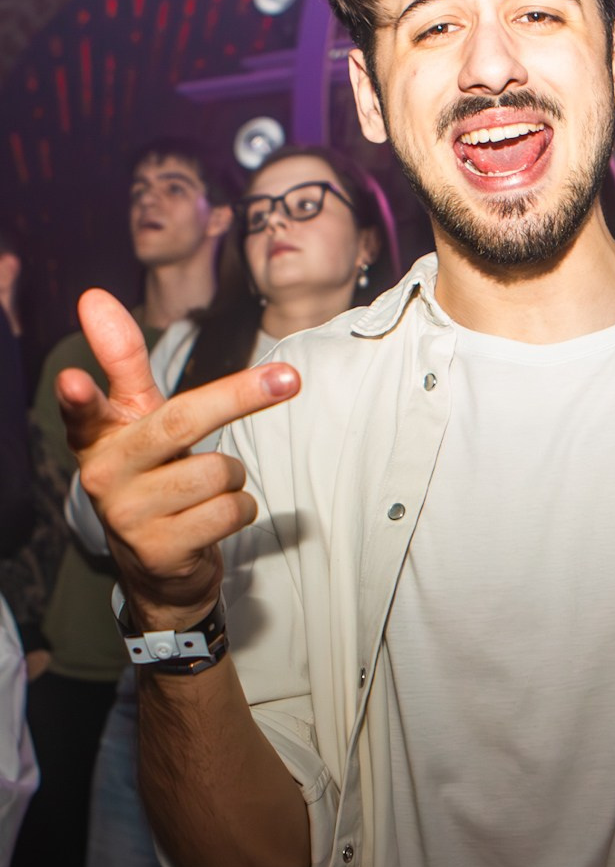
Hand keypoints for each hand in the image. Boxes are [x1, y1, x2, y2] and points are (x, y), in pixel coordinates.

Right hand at [56, 289, 298, 629]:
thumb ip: (124, 362)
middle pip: (181, 422)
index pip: (83, 411)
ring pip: (219, 471)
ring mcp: (129, 517)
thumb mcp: (137, 419)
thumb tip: (94, 297)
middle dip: (240, 396)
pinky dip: (239, 510)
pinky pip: (230, 510)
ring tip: (205, 490)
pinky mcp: (161, 550)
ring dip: (232, 478)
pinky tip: (214, 518)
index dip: (78, 397)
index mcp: (95, 438)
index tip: (73, 381)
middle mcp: (103, 476)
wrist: (159, 568)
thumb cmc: (152, 475)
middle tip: (290, 378)